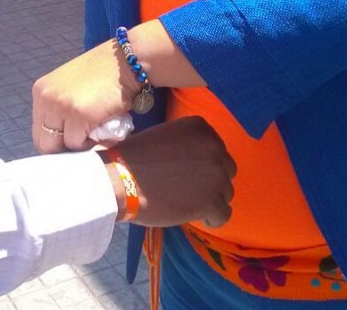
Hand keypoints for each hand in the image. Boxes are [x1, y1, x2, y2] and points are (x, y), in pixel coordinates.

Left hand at [32, 40, 137, 152]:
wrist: (127, 62)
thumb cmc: (103, 75)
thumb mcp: (70, 87)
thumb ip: (59, 108)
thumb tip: (60, 138)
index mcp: (41, 90)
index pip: (37, 130)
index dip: (56, 138)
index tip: (73, 136)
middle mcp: (45, 98)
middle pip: (43, 142)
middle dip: (64, 146)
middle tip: (84, 138)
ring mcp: (61, 107)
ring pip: (60, 146)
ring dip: (79, 144)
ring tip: (95, 131)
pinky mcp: (78, 116)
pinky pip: (78, 144)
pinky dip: (92, 142)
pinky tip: (103, 127)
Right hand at [105, 116, 234, 227]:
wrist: (120, 179)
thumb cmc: (135, 157)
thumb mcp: (166, 137)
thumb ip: (188, 145)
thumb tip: (199, 164)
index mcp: (202, 129)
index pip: (216, 149)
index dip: (204, 164)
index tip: (188, 173)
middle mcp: (214, 148)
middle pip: (225, 170)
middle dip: (211, 180)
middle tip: (189, 190)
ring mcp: (216, 175)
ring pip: (225, 192)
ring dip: (210, 199)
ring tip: (187, 204)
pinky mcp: (212, 201)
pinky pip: (223, 214)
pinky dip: (211, 218)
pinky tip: (194, 216)